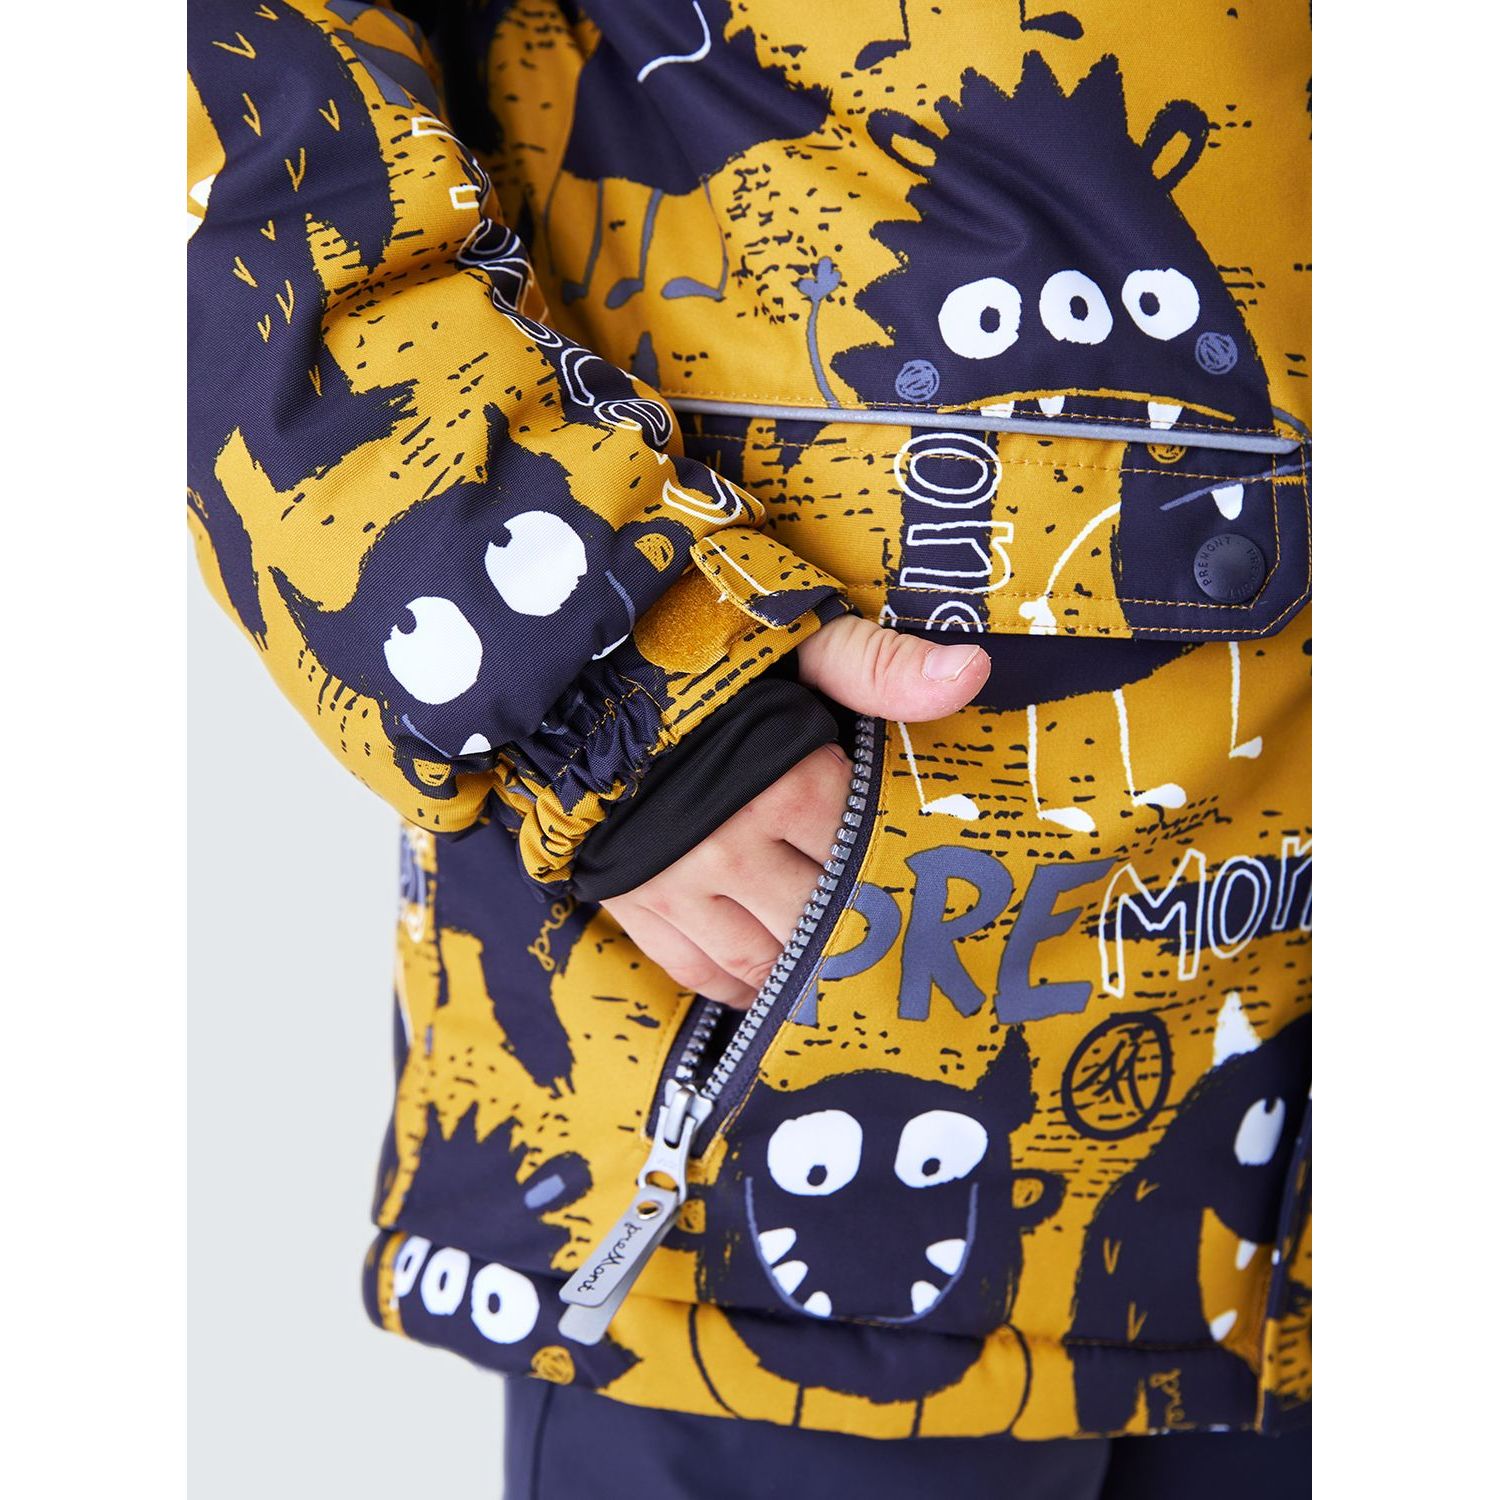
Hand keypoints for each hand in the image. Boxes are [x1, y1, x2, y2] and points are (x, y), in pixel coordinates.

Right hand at [603, 617, 989, 1007]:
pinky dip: (736, 987)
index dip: (890, 863)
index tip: (918, 879)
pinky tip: (768, 987)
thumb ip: (883, 666)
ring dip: (799, 974)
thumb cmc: (709, 658)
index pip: (864, 855)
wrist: (584, 678)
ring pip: (762, 958)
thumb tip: (972, 672)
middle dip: (854, 934)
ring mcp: (678, 879)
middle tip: (891, 950)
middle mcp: (733, 842)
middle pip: (820, 923)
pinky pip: (697, 968)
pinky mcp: (634, 898)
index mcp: (788, 783)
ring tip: (833, 976)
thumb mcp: (804, 646)